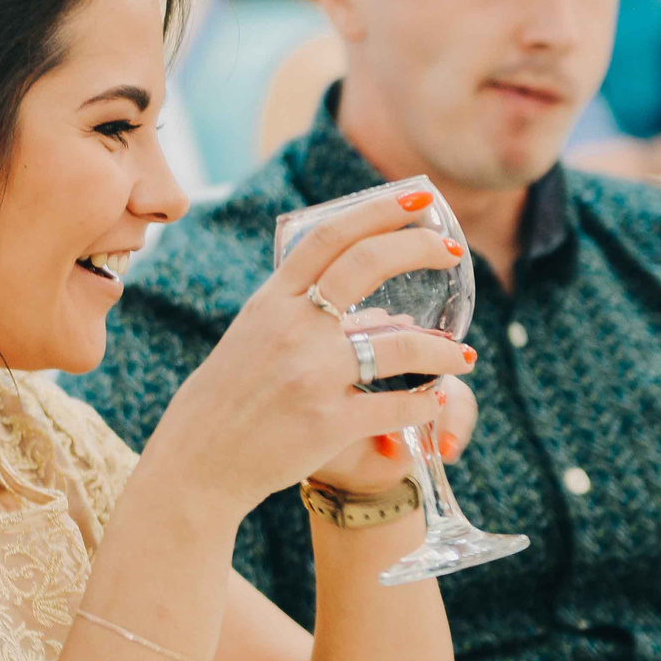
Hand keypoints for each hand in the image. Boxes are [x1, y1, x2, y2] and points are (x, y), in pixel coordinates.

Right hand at [147, 189, 475, 508]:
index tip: (419, 198)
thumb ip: (304, 314)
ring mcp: (311, 375)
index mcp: (271, 302)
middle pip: (367, 264)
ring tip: (462, 355)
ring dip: (443, 349)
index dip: (379, 209)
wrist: (198, 462)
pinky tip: (431, 402)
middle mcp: (291, 328)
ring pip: (400, 344)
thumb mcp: (255, 339)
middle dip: (419, 248)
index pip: (329, 236)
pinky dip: (423, 404)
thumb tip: (382, 314)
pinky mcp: (328, 423)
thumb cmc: (229, 398)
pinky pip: (396, 406)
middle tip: (451, 250)